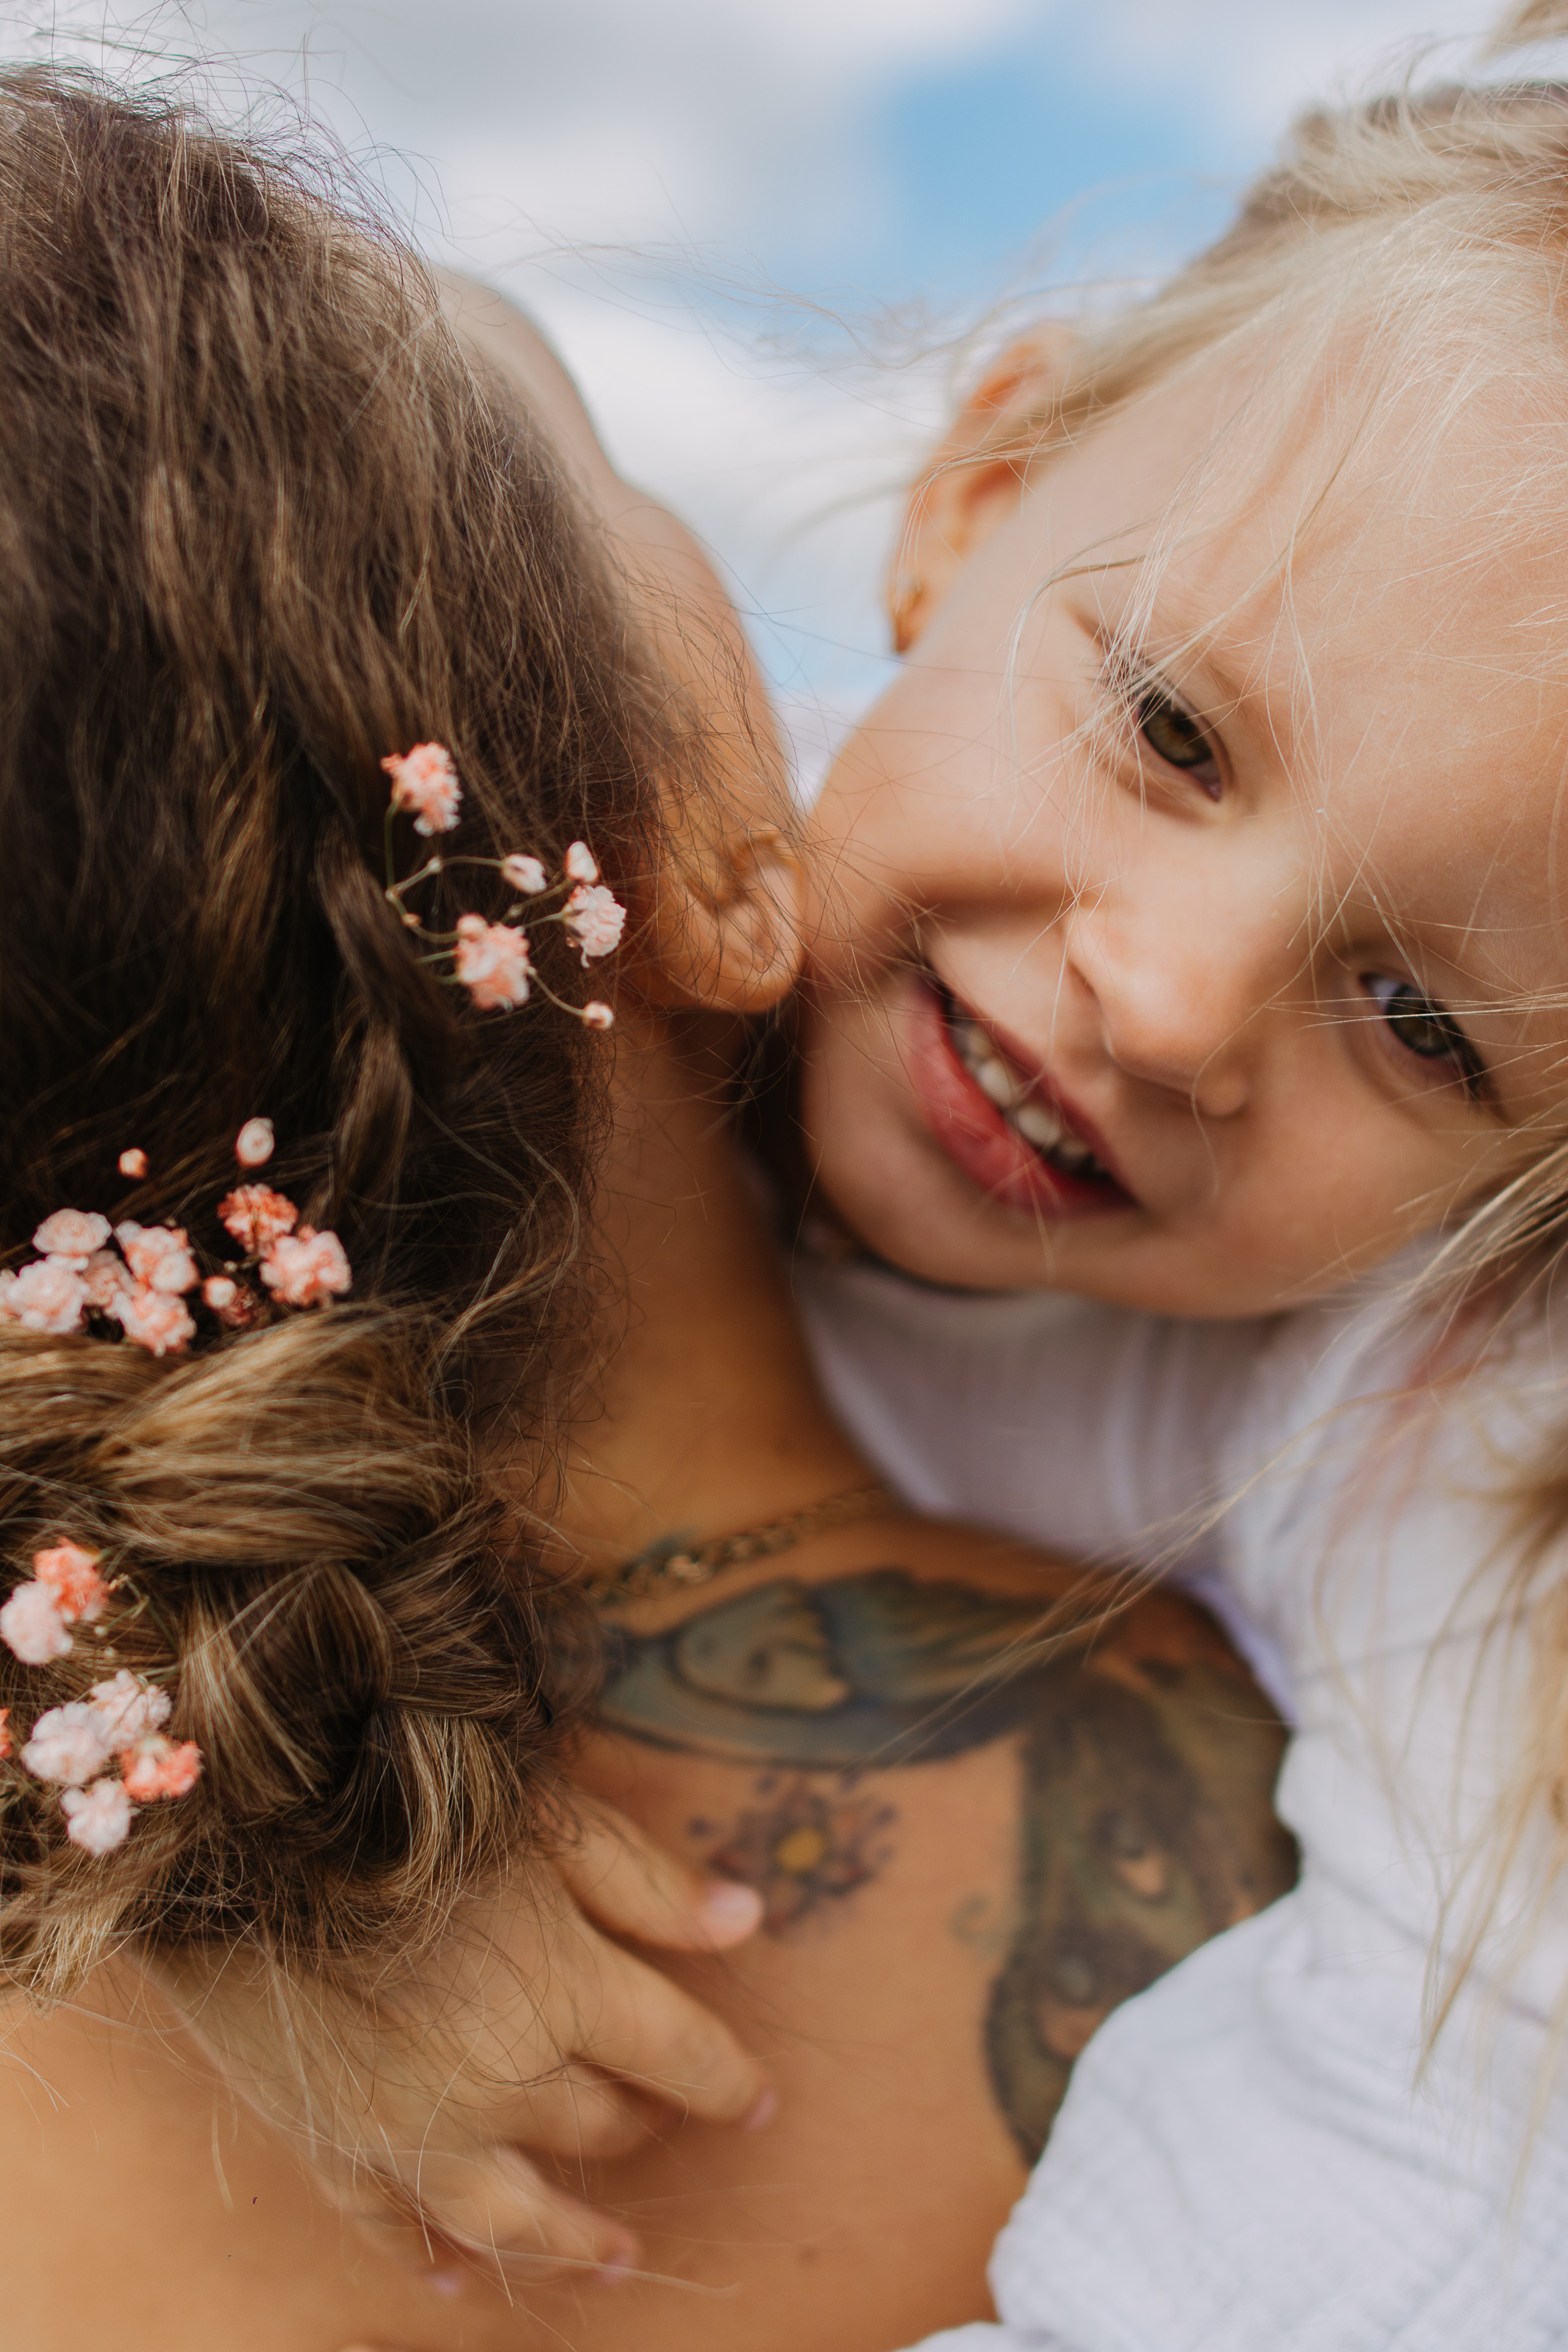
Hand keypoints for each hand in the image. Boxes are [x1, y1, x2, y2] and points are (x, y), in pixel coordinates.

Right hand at [144, 1799, 770, 2285]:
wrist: (238, 1834)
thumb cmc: (401, 1796)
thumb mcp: (543, 1813)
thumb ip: (643, 1879)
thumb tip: (748, 1920)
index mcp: (564, 1988)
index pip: (679, 2055)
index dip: (730, 2081)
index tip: (763, 2103)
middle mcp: (501, 2076)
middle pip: (600, 2122)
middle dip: (641, 2121)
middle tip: (659, 2117)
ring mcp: (413, 2124)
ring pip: (517, 2211)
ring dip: (574, 2239)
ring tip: (618, 2260)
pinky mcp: (332, 2140)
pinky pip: (393, 2224)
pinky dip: (428, 2257)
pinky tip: (456, 2281)